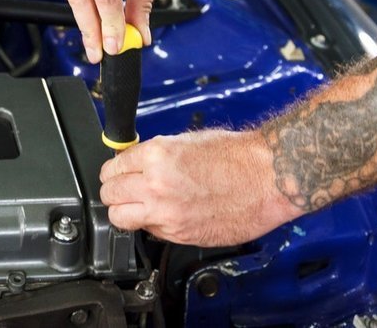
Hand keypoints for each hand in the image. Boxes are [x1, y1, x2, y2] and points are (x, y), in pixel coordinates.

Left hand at [98, 129, 296, 245]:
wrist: (266, 178)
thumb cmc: (235, 156)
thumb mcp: (185, 142)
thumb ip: (154, 156)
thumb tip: (135, 165)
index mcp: (156, 156)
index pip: (112, 168)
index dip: (113, 171)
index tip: (117, 174)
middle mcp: (156, 185)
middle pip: (110, 195)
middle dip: (114, 191)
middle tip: (123, 189)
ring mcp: (167, 213)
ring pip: (121, 219)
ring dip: (125, 212)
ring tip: (136, 206)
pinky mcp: (180, 234)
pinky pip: (150, 232)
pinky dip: (152, 225)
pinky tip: (165, 214)